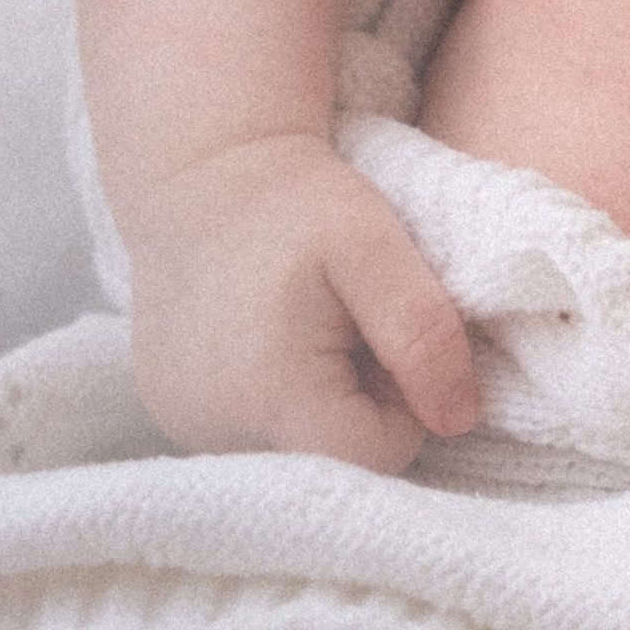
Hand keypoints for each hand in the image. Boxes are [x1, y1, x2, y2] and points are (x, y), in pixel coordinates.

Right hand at [125, 136, 480, 472]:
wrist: (202, 171)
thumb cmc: (296, 204)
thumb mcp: (376, 250)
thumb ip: (425, 334)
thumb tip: (458, 420)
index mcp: (270, 395)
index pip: (374, 455)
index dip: (403, 406)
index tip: (385, 339)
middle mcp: (214, 428)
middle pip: (334, 458)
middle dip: (362, 404)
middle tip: (347, 327)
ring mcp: (184, 424)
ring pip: (296, 449)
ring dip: (321, 403)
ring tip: (305, 328)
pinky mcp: (172, 412)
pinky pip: (252, 431)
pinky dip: (278, 397)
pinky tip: (268, 339)